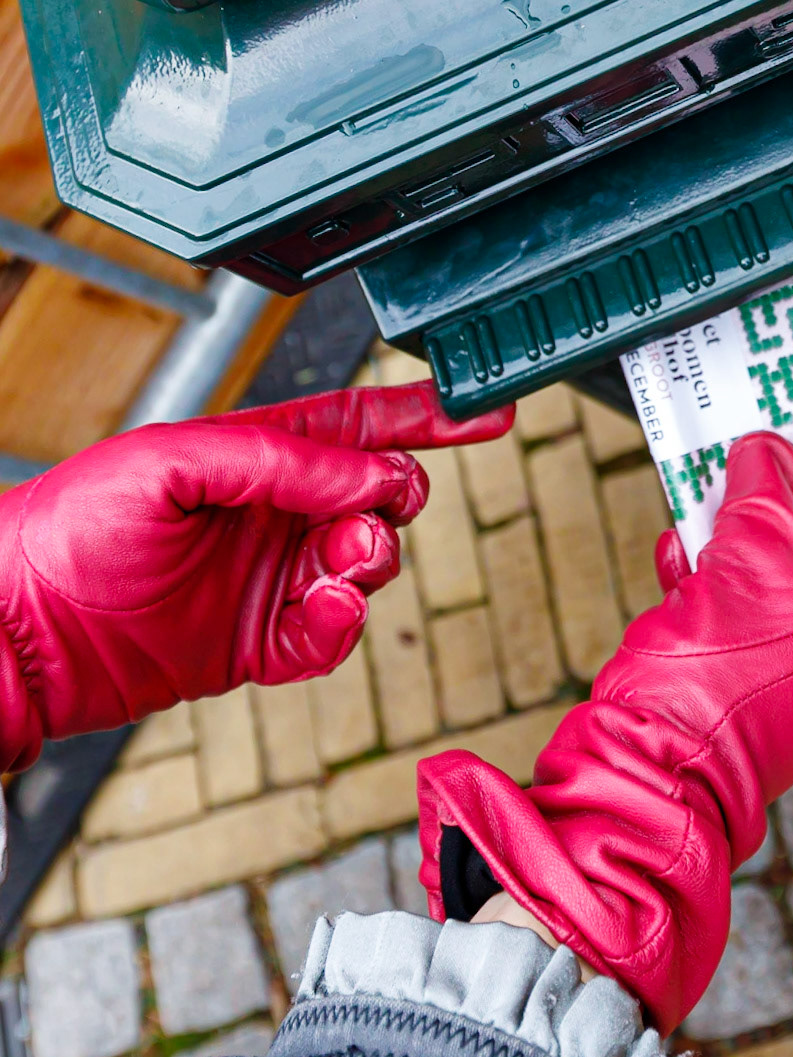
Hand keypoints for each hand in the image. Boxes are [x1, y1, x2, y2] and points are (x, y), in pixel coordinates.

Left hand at [0, 382, 511, 768]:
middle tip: (376, 515)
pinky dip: (338, 629)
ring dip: (367, 567)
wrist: (22, 630)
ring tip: (334, 571)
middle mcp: (273, 512)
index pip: (359, 425)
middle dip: (395, 504)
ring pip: (364, 570)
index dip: (423, 417)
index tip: (482, 411)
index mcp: (257, 453)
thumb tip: (366, 474)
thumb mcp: (172, 462)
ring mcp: (270, 578)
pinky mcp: (259, 645)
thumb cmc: (74, 524)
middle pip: (377, 500)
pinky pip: (329, 637)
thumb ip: (278, 459)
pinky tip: (318, 618)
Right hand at [418, 431, 792, 1031]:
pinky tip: (673, 551)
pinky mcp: (711, 680)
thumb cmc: (709, 695)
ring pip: (749, 576)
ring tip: (697, 491)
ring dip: (721, 534)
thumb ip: (768, 504)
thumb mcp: (752, 573)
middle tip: (737, 451)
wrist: (632, 780)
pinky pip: (712, 607)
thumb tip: (773, 453)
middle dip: (763, 505)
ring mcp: (764, 675)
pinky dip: (693, 574)